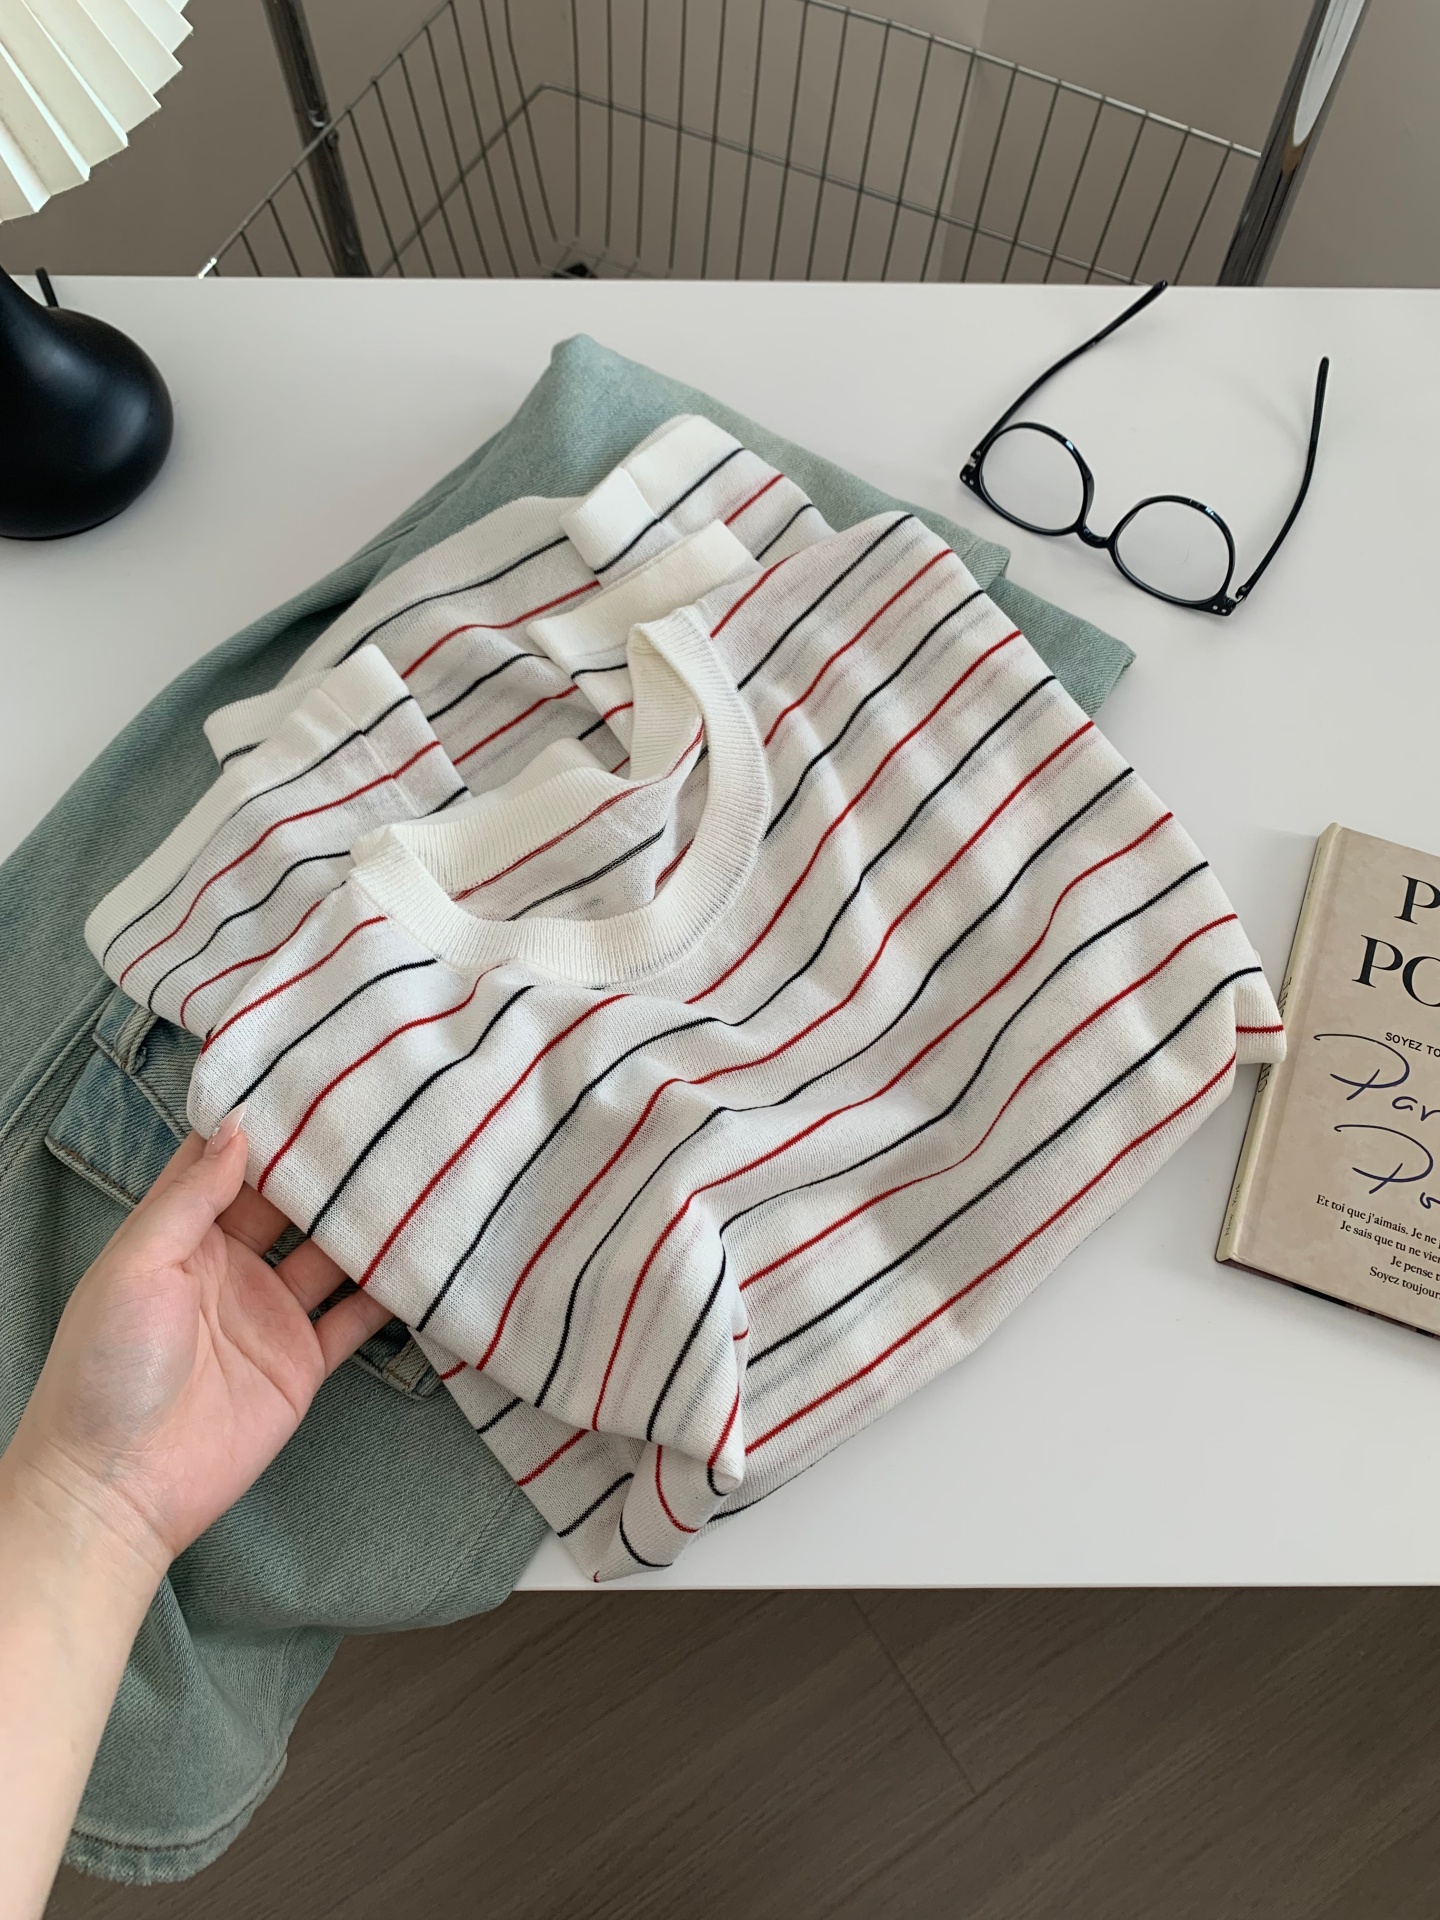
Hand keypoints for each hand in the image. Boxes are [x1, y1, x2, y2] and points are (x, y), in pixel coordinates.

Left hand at [7, 1114, 392, 1579]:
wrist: (117, 1489)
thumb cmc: (106, 1369)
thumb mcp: (136, 1267)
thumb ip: (190, 1198)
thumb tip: (240, 1128)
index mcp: (180, 1236)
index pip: (226, 1164)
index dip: (264, 1124)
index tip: (312, 1078)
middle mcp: (229, 1266)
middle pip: (289, 1203)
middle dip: (329, 1166)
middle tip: (386, 1116)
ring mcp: (270, 1314)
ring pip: (330, 1254)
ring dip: (367, 1222)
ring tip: (421, 1175)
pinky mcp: (302, 1363)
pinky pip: (354, 1319)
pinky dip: (389, 1293)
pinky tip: (426, 1258)